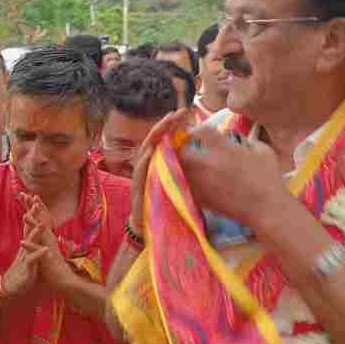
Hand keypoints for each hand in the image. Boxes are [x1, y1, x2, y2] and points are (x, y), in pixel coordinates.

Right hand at [0, 209, 47, 302]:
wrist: (10, 285)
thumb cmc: (22, 270)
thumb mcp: (29, 253)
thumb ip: (33, 242)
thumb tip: (37, 231)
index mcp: (28, 243)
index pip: (31, 225)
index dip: (34, 214)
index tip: (36, 200)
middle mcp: (26, 247)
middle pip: (29, 229)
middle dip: (32, 216)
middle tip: (35, 203)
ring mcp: (26, 256)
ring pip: (31, 242)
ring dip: (36, 233)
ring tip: (42, 224)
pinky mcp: (28, 267)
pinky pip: (34, 259)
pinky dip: (40, 254)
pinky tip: (46, 249)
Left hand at [22, 197, 75, 292]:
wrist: (65, 281)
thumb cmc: (55, 267)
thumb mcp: (48, 249)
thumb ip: (45, 240)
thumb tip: (43, 231)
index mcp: (48, 237)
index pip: (43, 219)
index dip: (37, 207)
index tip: (31, 196)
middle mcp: (49, 240)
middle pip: (42, 220)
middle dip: (35, 208)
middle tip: (29, 195)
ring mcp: (48, 249)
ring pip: (40, 234)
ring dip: (32, 224)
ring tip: (24, 215)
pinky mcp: (46, 260)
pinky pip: (37, 252)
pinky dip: (30, 246)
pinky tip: (22, 242)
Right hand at [128, 110, 189, 232]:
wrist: (152, 230)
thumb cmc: (169, 207)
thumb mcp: (184, 186)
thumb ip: (190, 171)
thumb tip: (208, 156)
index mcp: (161, 164)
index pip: (167, 139)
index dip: (174, 125)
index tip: (185, 112)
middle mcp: (149, 166)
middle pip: (156, 141)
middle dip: (165, 126)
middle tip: (176, 113)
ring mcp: (141, 176)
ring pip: (146, 152)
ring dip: (154, 137)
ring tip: (164, 125)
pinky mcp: (136, 189)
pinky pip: (139, 173)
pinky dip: (144, 161)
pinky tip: (151, 151)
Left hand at [176, 122, 288, 232]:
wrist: (267, 209)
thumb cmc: (269, 179)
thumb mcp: (263, 151)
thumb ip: (245, 140)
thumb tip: (232, 137)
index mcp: (227, 150)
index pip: (202, 131)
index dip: (199, 129)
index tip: (201, 133)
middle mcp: (211, 165)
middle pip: (184, 151)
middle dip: (185, 148)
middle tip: (191, 149)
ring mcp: (205, 183)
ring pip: (182, 170)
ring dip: (185, 165)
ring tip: (193, 165)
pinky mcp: (203, 199)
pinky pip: (187, 187)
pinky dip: (189, 182)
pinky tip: (198, 181)